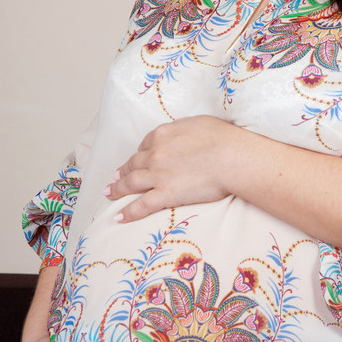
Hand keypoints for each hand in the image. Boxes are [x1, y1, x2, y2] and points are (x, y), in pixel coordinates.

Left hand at [106, 116, 241, 223]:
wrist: (232, 157)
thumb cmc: (223, 138)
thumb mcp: (198, 123)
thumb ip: (181, 129)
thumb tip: (179, 134)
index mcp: (162, 134)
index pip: (145, 144)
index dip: (141, 153)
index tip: (138, 159)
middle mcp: (155, 154)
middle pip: (134, 163)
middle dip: (124, 170)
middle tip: (116, 176)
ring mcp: (157, 175)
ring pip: (131, 183)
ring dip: (118, 188)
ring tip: (109, 193)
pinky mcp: (165, 194)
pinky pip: (141, 205)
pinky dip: (128, 212)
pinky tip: (119, 217)